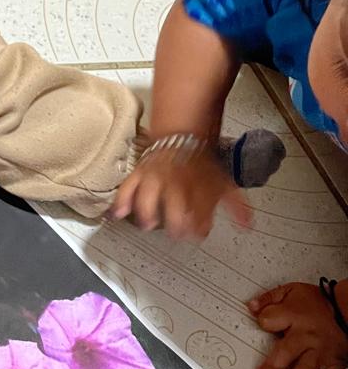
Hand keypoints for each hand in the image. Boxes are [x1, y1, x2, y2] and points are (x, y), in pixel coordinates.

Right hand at [113, 145, 251, 239]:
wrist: (182, 135)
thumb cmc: (201, 164)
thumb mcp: (224, 183)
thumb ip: (236, 206)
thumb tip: (248, 225)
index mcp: (197, 184)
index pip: (199, 208)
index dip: (200, 224)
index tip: (199, 233)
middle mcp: (175, 181)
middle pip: (174, 204)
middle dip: (175, 222)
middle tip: (176, 233)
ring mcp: (155, 177)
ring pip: (149, 195)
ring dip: (148, 212)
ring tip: (149, 224)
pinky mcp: (140, 173)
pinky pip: (128, 186)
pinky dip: (122, 200)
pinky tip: (120, 213)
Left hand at [249, 280, 347, 368]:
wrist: (347, 307)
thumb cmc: (318, 302)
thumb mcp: (291, 291)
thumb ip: (269, 298)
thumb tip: (251, 306)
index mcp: (293, 317)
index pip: (268, 321)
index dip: (262, 321)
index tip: (261, 323)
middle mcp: (305, 336)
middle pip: (284, 352)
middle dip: (272, 368)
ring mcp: (319, 351)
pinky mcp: (333, 361)